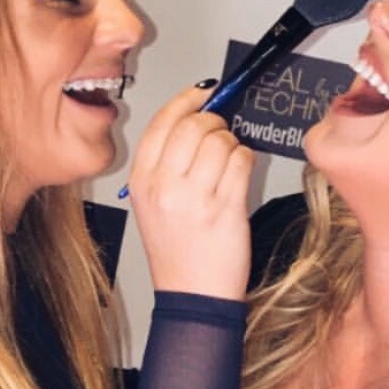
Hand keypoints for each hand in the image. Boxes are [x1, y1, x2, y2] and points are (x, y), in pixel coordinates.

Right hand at [127, 85, 252, 300]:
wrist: (192, 296)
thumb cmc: (176, 250)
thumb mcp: (152, 203)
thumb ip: (167, 162)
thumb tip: (195, 120)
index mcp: (142, 181)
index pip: (162, 122)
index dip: (186, 100)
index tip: (202, 92)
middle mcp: (165, 186)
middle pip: (193, 126)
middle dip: (214, 122)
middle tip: (221, 132)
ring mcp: (195, 197)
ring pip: (220, 141)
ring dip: (232, 142)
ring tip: (230, 159)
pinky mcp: (225, 208)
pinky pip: (241, 161)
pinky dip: (246, 158)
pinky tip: (240, 171)